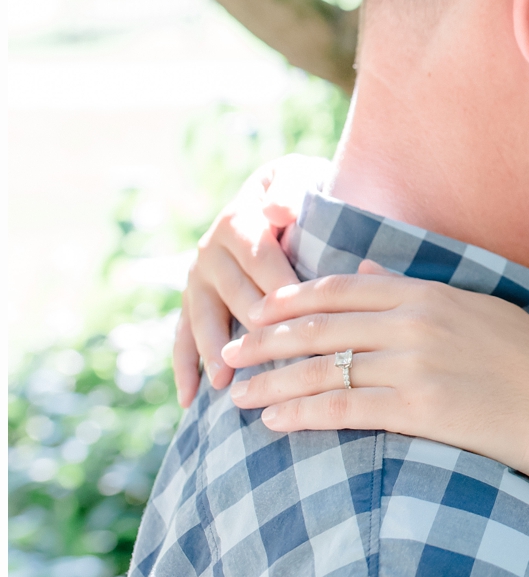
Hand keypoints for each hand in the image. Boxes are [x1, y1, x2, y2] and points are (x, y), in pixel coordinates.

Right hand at [172, 154, 330, 405]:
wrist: (278, 193)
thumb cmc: (298, 191)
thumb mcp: (297, 178)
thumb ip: (290, 190)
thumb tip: (276, 209)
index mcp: (240, 223)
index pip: (261, 260)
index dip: (280, 288)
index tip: (299, 320)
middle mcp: (212, 251)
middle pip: (234, 294)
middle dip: (252, 329)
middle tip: (271, 362)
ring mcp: (198, 279)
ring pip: (204, 318)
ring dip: (214, 352)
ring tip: (224, 383)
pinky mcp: (193, 301)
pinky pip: (182, 336)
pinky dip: (185, 367)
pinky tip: (189, 399)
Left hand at [220, 261, 528, 478]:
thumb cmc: (526, 359)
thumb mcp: (474, 307)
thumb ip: (415, 287)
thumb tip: (367, 268)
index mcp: (427, 293)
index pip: (342, 288)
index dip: (292, 299)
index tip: (257, 311)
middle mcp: (415, 323)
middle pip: (321, 328)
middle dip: (265, 341)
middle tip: (228, 353)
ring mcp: (416, 365)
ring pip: (324, 369)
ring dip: (273, 382)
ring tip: (237, 395)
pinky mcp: (419, 408)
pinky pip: (346, 409)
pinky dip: (304, 413)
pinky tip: (276, 421)